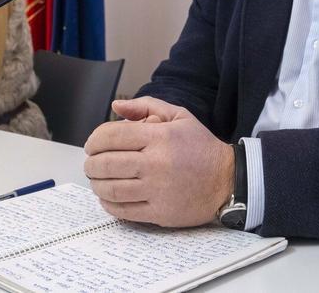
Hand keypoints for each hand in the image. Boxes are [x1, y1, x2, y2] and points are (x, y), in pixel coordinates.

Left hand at [84, 97, 232, 226]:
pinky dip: (108, 203)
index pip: (111, 136)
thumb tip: (116, 107)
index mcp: (160, 137)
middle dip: (91, 164)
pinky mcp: (160, 212)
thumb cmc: (201, 147)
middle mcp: (157, 163)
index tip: (91, 145)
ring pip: (111, 189)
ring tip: (97, 180)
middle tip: (90, 164)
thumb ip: (146, 106)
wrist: (228, 180)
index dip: (94, 140)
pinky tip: (107, 197)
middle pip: (106, 164)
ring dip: (96, 184)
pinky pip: (123, 210)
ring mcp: (157, 190)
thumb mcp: (179, 116)